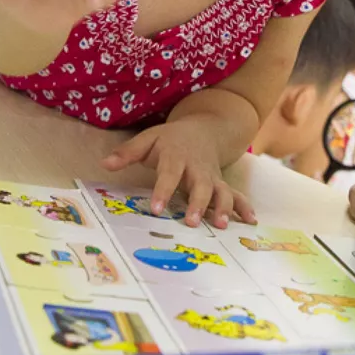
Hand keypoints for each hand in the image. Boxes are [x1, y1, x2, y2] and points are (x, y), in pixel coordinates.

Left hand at [101, 118, 255, 228]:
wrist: (204, 129)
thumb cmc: (170, 139)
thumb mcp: (148, 139)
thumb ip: (127, 152)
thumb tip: (104, 164)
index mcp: (176, 156)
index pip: (169, 174)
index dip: (163, 191)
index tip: (157, 209)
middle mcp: (197, 168)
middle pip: (200, 185)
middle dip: (197, 203)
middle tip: (191, 222)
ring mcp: (212, 177)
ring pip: (221, 191)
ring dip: (223, 207)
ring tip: (221, 225)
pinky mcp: (222, 184)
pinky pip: (236, 195)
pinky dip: (244, 207)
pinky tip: (250, 221)